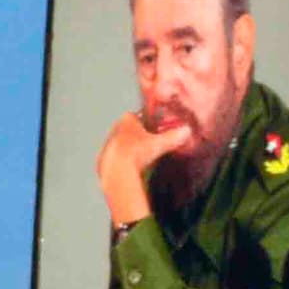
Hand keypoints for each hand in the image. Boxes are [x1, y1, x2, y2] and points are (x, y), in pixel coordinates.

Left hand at [96, 111, 193, 227]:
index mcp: (127, 121)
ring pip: (119, 144)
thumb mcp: (160, 144)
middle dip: (137, 135)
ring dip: (128, 149)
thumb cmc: (136, 153)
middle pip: (127, 130)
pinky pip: (114, 159)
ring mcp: (107, 145)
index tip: (152, 127)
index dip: (145, 121)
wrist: (117, 172)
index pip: (136, 116)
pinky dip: (121, 162)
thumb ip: (173, 137)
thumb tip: (186, 131)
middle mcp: (114, 131)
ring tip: (140, 158)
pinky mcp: (103, 161)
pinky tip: (130, 169)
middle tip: (149, 144)